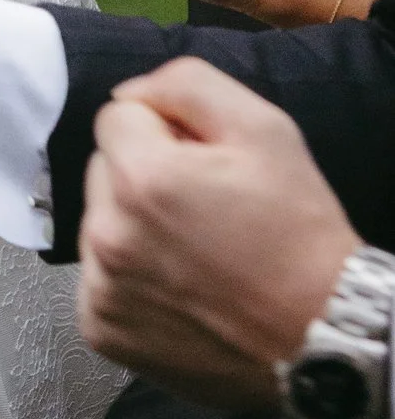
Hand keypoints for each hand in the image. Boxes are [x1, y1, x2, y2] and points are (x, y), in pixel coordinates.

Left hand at [77, 59, 358, 402]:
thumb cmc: (298, 232)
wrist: (319, 334)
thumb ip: (186, 85)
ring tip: (196, 252)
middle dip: (144, 177)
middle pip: (104, 170)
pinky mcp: (102, 329)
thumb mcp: (264, 129)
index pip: (118, 117)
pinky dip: (129, 279)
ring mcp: (102, 289)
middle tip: (205, 208)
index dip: (166, 132)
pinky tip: (179, 288)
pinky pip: (99, 279)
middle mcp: (108, 235)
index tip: (205, 164)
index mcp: (142, 178)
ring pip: (99, 223)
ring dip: (133, 227)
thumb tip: (130, 92)